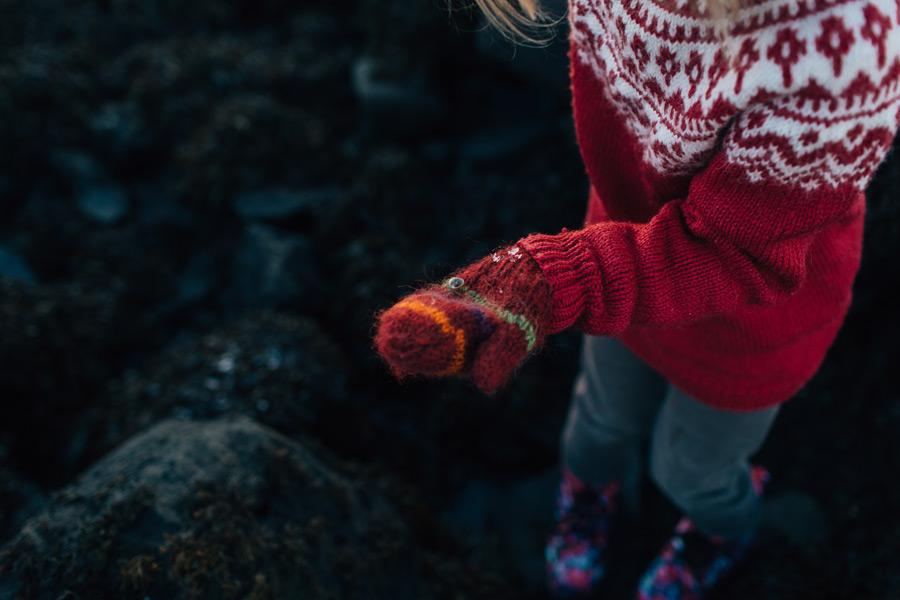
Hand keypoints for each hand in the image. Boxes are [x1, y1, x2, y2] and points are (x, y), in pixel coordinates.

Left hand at [374, 246, 552, 393]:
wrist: (538, 274)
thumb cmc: (531, 309)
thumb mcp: (519, 335)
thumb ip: (501, 358)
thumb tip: (484, 386)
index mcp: (478, 355)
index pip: (444, 362)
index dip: (423, 362)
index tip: (401, 364)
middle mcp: (465, 341)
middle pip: (431, 347)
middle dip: (408, 347)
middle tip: (385, 345)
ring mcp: (459, 320)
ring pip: (429, 328)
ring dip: (407, 329)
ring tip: (385, 329)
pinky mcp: (456, 299)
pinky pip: (433, 306)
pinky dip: (417, 309)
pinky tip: (397, 313)